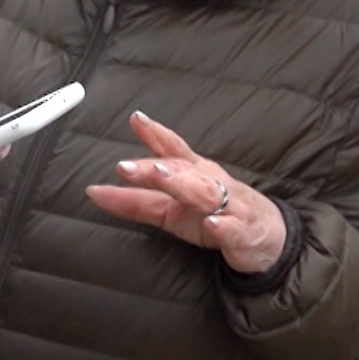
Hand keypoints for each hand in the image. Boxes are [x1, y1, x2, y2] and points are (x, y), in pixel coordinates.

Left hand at [85, 111, 286, 274]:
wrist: (266, 240)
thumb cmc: (215, 215)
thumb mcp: (169, 209)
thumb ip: (133, 201)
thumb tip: (93, 192)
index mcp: (194, 174)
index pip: (174, 149)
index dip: (155, 134)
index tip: (135, 119)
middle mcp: (211, 184)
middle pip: (183, 171)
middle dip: (156, 166)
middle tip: (127, 165)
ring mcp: (229, 207)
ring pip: (207, 193)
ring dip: (184, 184)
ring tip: (162, 176)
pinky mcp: (243, 233)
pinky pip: (234, 228)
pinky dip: (224, 225)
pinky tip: (212, 224)